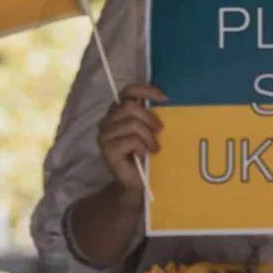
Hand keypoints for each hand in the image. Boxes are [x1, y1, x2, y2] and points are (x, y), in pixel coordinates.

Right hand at [97, 82, 163, 202]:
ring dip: (148, 136)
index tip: (165, 98)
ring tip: (154, 148)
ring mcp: (105, 135)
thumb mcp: (150, 130)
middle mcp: (108, 120)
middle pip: (129, 106)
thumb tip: (167, 100)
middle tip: (160, 130)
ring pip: (132, 123)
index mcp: (118, 111)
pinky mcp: (107, 149)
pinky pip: (132, 140)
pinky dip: (143, 147)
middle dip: (149, 117)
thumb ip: (150, 115)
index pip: (128, 91)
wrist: (136, 182)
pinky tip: (145, 155)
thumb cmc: (145, 154)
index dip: (146, 90)